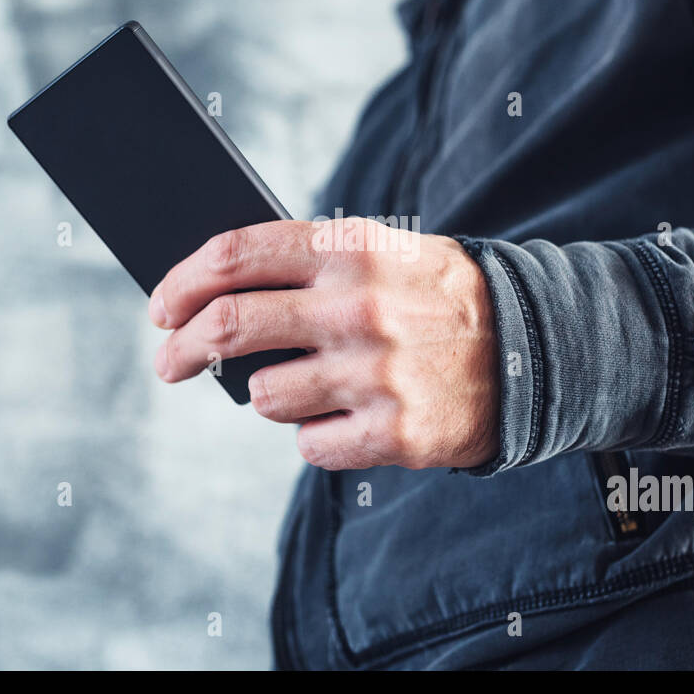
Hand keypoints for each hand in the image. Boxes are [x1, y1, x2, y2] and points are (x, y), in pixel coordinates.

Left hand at [148, 217, 499, 470]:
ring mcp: (375, 372)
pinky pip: (309, 446)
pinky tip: (354, 417)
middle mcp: (357, 306)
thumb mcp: (382, 252)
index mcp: (350, 248)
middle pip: (229, 326)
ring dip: (270, 394)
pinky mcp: (393, 433)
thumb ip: (307, 263)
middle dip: (182, 349)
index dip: (182, 282)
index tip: (160, 307)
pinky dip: (318, 436)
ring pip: (264, 395)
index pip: (236, 255)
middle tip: (170, 363)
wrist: (533, 347)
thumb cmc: (435, 297)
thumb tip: (209, 299)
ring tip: (311, 385)